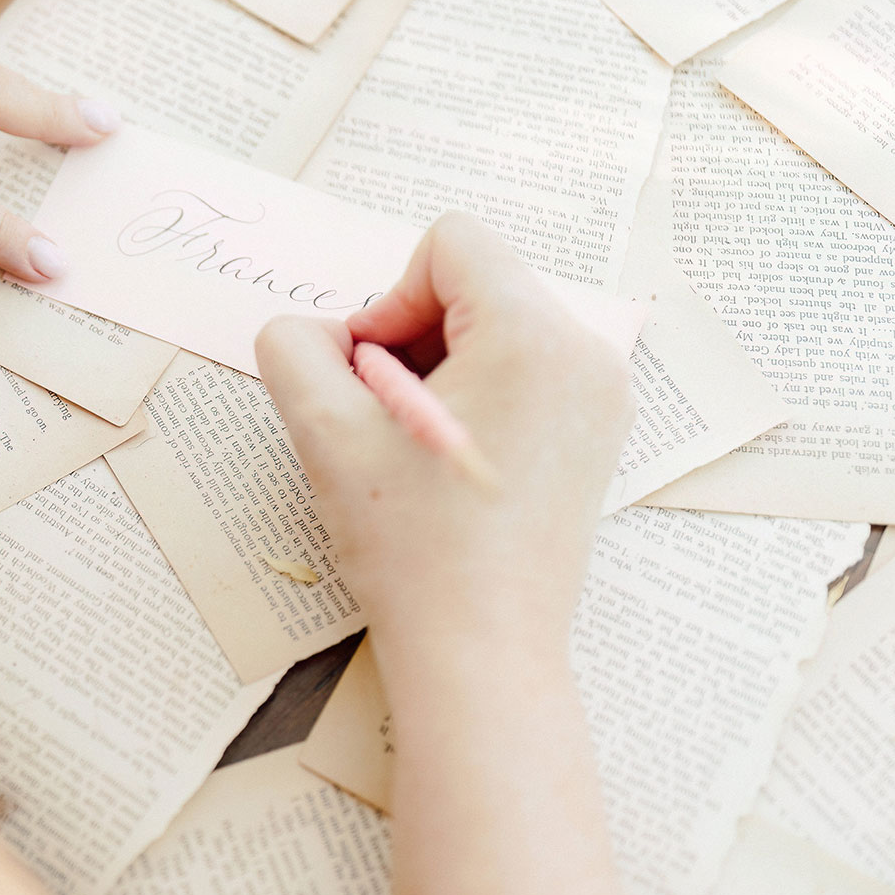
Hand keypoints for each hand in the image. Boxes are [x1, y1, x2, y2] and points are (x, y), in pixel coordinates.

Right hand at [254, 213, 633, 682]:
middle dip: (413, 336)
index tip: (370, 378)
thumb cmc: (413, 546)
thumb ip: (293, 346)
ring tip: (414, 447)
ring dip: (438, 368)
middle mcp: (585, 353)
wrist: (480, 650)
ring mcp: (601, 396)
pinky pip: (524, 370)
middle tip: (384, 419)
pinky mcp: (596, 434)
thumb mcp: (323, 431)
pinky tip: (448, 464)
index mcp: (533, 335)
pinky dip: (474, 395)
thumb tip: (318, 334)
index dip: (388, 301)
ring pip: (497, 326)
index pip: (450, 244)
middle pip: (477, 282)